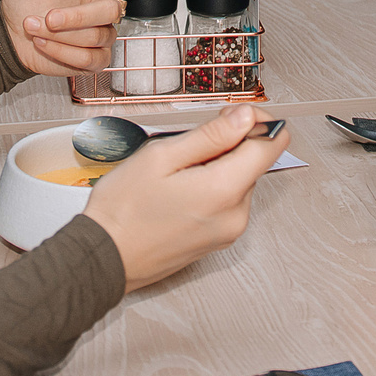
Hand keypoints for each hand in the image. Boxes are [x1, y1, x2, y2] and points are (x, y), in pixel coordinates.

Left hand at [0, 0, 210, 77]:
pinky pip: (89, 59)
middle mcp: (107, 6)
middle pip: (111, 10)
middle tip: (44, 16)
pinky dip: (61, 54)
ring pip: (97, 36)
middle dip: (73, 17)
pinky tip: (46, 46)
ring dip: (61, 36)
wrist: (11, 36)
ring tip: (39, 28)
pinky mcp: (96, 60)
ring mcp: (104, 35)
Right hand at [82, 104, 287, 290]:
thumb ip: (210, 135)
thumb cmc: (124, 209)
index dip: (256, 121)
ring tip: (176, 174)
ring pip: (240, 180)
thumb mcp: (161, 156)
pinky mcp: (219, 240)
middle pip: (254, 162)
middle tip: (185, 146)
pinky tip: (178, 191)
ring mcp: (229, 231)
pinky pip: (228, 202)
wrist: (104, 259)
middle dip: (228, 145)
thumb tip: (245, 117)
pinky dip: (212, 187)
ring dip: (217, 167)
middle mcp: (236, 214)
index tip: (228, 115)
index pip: (272, 144)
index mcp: (225, 190)